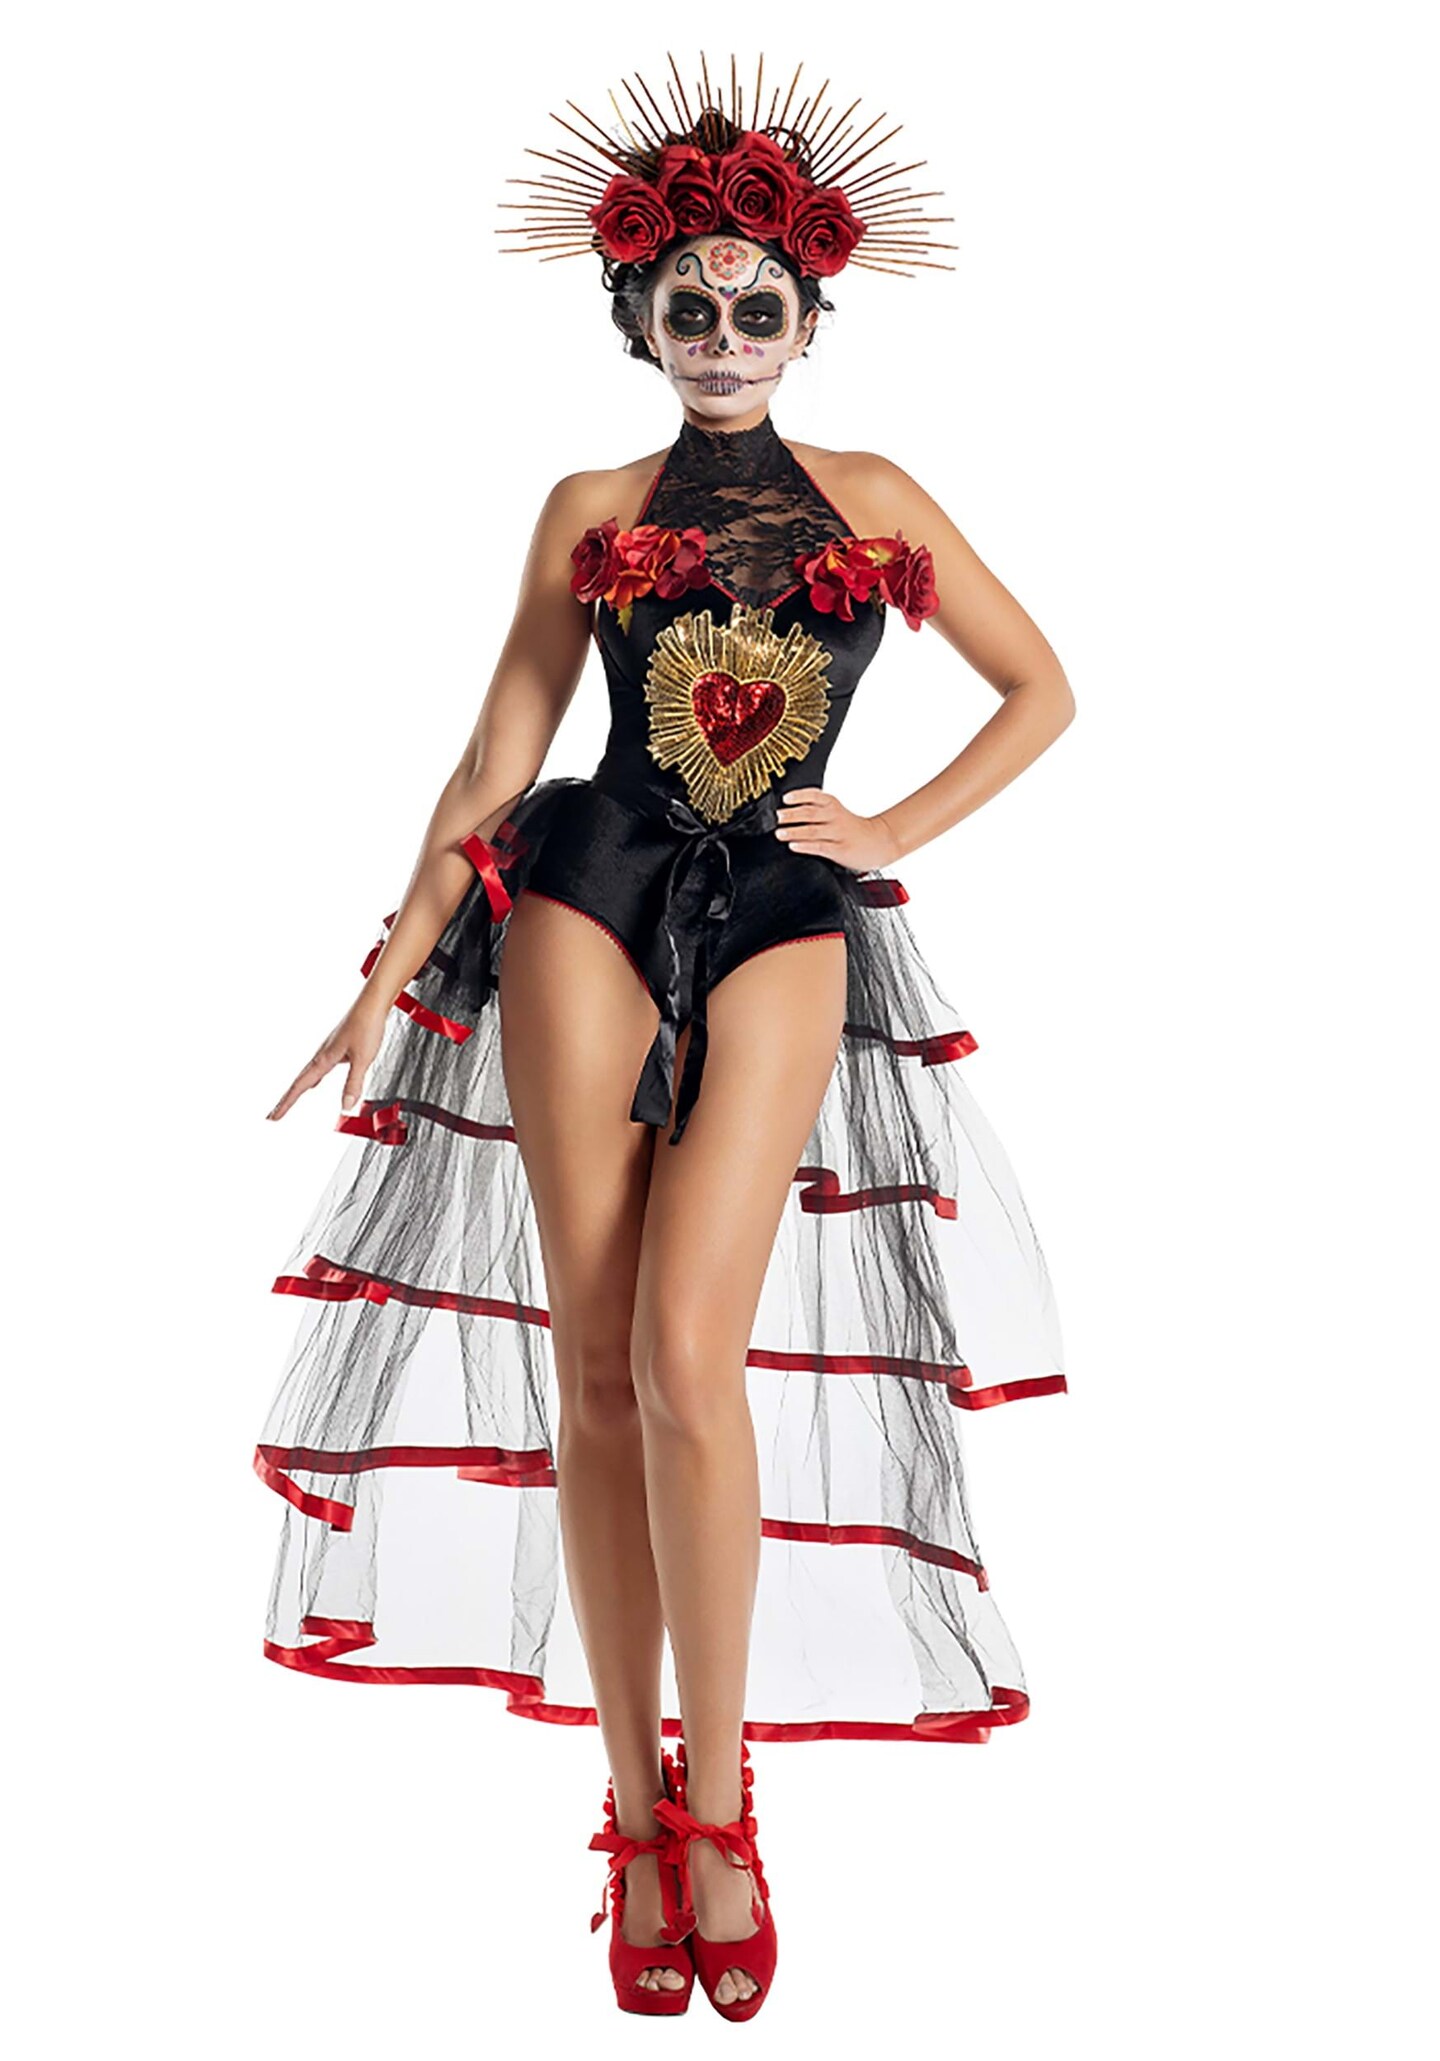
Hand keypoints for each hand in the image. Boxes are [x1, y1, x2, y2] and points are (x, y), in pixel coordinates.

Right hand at [267, 994, 388, 1121]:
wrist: (372, 1002)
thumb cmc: (367, 1024)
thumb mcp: (363, 1059)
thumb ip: (354, 1083)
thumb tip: (345, 1106)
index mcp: (323, 1059)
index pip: (300, 1086)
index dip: (286, 1103)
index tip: (273, 1116)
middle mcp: (322, 1054)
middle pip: (299, 1082)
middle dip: (286, 1099)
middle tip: (274, 1114)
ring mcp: (328, 1050)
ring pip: (308, 1075)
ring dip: (298, 1089)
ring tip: (289, 1101)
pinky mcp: (337, 1047)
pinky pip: (318, 1069)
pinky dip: (313, 1079)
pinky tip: (316, 1082)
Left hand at [772, 788, 904, 872]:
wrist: (878, 841)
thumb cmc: (853, 828)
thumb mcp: (837, 811)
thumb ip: (817, 810)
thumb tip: (788, 813)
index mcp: (833, 804)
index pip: (814, 796)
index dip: (799, 796)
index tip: (786, 799)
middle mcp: (835, 817)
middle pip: (810, 813)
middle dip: (792, 814)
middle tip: (779, 817)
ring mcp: (838, 833)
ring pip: (813, 830)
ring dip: (794, 831)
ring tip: (780, 833)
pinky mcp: (840, 850)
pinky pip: (820, 847)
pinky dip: (805, 846)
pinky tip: (794, 845)